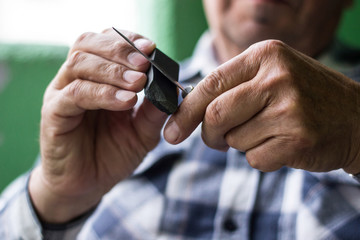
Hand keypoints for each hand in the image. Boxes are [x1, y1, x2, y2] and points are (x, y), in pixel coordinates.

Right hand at [29, 29, 167, 222]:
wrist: (88, 185)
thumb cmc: (113, 153)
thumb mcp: (142, 132)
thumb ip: (154, 110)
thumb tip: (172, 88)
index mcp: (96, 77)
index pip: (105, 42)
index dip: (127, 40)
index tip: (151, 47)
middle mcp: (76, 79)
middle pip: (88, 44)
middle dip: (120, 50)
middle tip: (145, 64)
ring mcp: (62, 94)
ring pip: (79, 64)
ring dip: (113, 70)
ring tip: (138, 84)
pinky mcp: (54, 113)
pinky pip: (75, 94)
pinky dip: (103, 93)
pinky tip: (125, 102)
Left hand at [164, 40, 359, 173]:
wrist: (357, 118)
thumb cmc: (305, 97)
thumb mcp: (271, 76)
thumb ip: (232, 88)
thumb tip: (188, 112)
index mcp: (265, 55)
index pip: (210, 84)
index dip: (185, 111)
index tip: (172, 131)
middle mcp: (277, 77)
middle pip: (215, 115)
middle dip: (209, 135)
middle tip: (217, 141)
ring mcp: (290, 108)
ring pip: (234, 140)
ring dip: (242, 144)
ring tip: (268, 133)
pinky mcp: (298, 139)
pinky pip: (255, 158)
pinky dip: (261, 158)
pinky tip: (283, 145)